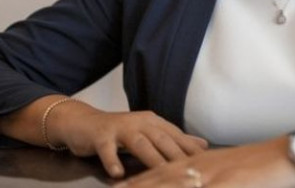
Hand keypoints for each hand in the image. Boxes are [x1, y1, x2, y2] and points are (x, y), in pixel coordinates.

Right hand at [48, 101, 207, 177]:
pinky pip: (107, 149)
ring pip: (139, 143)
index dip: (191, 149)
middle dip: (177, 154)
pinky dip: (112, 161)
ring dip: (151, 158)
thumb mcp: (148, 133)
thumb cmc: (120, 133)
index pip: (176, 136)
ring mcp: (120, 127)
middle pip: (161, 139)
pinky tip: (118, 174)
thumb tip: (203, 144)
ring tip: (162, 173)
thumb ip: (174, 140)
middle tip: (191, 171)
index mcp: (153, 121)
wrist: (84, 122)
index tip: (207, 163)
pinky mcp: (101, 135)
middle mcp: (140, 121)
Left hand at [114, 137, 294, 187]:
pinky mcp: (227, 184)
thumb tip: (196, 182)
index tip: (120, 186)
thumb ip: (212, 175)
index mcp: (203, 161)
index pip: (165, 170)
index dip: (141, 179)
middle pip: (162, 178)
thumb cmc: (259, 163)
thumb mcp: (230, 168)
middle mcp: (203, 166)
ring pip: (175, 185)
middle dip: (137, 186)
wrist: (285, 155)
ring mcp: (214, 176)